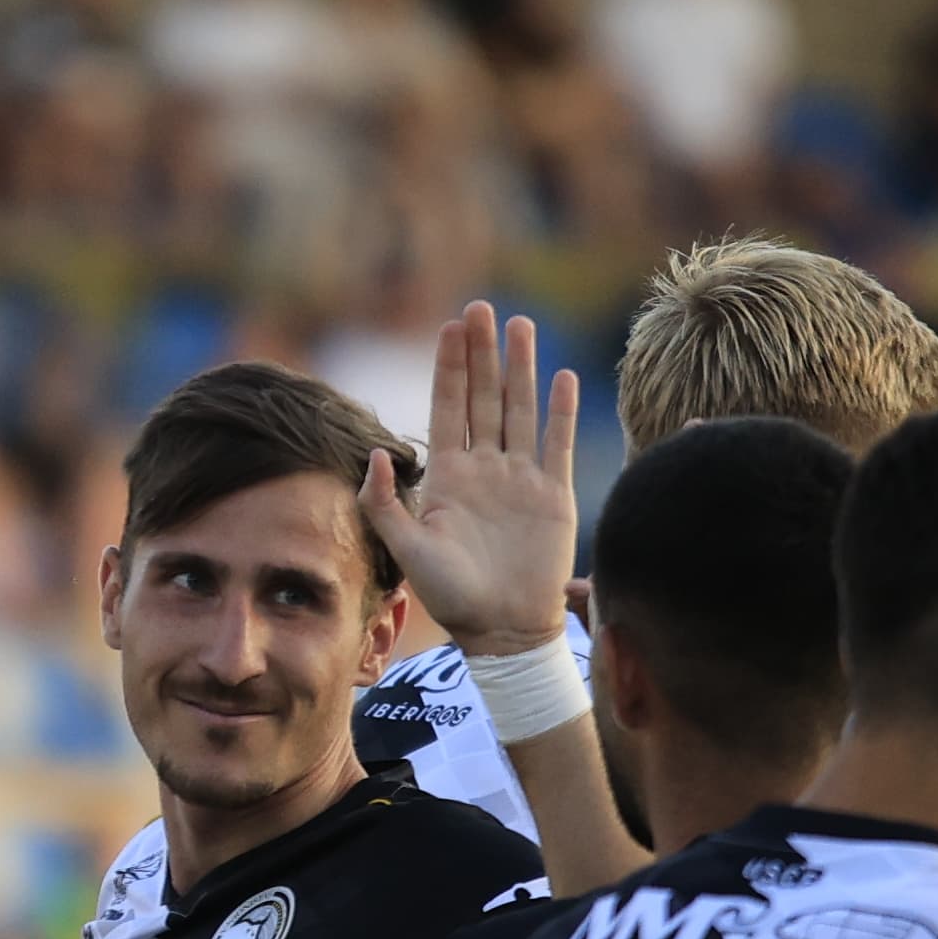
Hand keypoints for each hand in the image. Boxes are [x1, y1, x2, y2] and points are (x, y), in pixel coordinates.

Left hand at [359, 302, 580, 660]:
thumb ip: (385, 503)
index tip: (448, 326)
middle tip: (480, 308)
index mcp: (449, 476)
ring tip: (521, 326)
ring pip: (521, 410)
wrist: (503, 630)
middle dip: (482, 353)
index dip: (449, 368)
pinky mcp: (555, 496)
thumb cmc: (452, 597)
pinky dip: (561, 412)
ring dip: (522, 368)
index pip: (448, 408)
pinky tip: (563, 377)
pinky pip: (558, 444)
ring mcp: (521, 479)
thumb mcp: (408, 550)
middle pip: (484, 397)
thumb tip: (373, 453)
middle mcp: (485, 469)